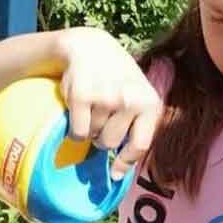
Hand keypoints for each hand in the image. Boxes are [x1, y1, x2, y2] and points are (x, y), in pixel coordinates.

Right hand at [57, 27, 162, 179]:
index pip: (140, 145)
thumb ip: (138, 125)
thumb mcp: (138, 95)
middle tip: (100, 118)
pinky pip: (77, 132)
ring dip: (89, 128)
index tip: (113, 174)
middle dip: (102, 137)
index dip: (125, 163)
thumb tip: (119, 171)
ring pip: (92, 137)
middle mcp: (130, 100)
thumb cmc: (117, 78)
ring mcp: (106, 98)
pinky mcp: (82, 96)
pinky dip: (74, 128)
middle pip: (110, 144)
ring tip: (91, 106)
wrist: (91, 47)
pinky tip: (78, 109)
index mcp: (149, 103)